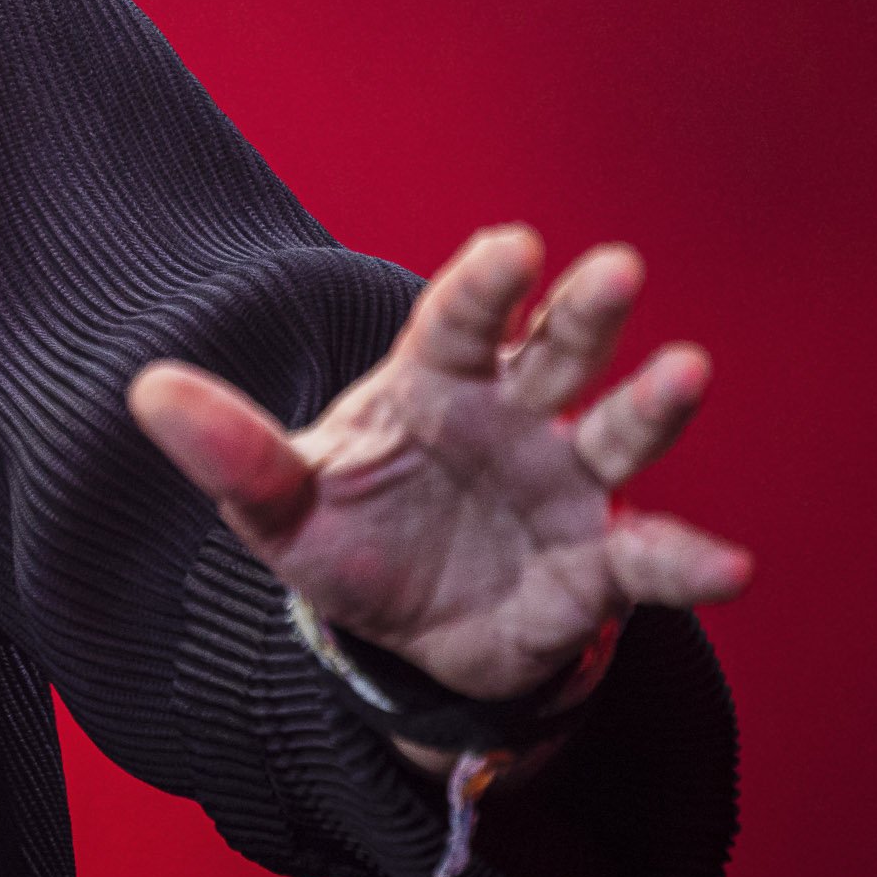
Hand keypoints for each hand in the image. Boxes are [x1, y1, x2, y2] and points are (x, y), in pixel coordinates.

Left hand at [127, 226, 749, 704]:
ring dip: (652, 403)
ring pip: (615, 432)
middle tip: (613, 267)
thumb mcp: (280, 507)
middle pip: (554, 349)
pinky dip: (689, 560)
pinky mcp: (596, 564)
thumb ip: (230, 452)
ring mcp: (564, 484)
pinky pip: (649, 556)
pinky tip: (730, 567)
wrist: (406, 633)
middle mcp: (514, 417)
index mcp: (434, 384)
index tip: (515, 244)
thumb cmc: (349, 537)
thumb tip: (146, 391)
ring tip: (688, 372)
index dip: (485, 283)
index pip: (458, 320)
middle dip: (582, 311)